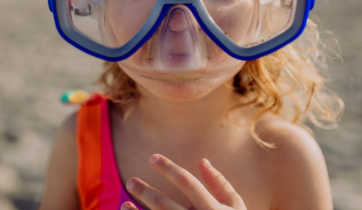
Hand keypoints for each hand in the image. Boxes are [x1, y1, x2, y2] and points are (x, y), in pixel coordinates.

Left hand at [121, 154, 246, 209]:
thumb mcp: (236, 206)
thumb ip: (221, 183)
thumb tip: (203, 161)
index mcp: (213, 209)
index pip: (187, 182)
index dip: (168, 168)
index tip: (152, 158)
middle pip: (164, 205)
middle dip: (144, 192)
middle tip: (130, 181)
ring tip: (124, 202)